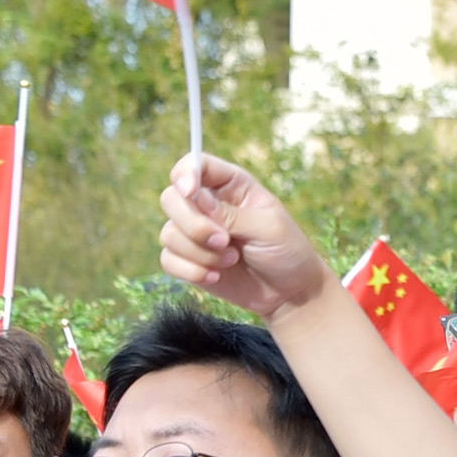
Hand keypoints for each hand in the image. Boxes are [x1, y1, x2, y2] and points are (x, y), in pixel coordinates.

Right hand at [158, 154, 334, 319]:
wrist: (288, 292)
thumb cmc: (286, 251)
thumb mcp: (268, 227)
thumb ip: (232, 214)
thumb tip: (195, 198)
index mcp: (231, 185)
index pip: (195, 164)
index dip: (185, 173)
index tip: (190, 191)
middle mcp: (208, 205)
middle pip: (171, 199)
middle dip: (194, 225)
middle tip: (223, 241)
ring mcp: (195, 233)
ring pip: (169, 233)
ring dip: (199, 253)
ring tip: (232, 260)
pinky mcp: (189, 260)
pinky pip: (168, 260)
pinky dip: (191, 271)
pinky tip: (216, 276)